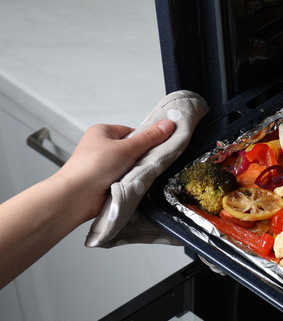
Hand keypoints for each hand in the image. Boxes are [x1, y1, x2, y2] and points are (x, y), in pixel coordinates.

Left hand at [0, 119, 175, 287]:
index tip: (158, 146)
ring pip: (130, 166)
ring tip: (138, 176)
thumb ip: (150, 137)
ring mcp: (103, 166)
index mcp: (103, 132)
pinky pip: (125, 179)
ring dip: (136, 172)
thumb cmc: (93, 166)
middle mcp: (101, 147)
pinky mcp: (105, 182)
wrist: (76, 196)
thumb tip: (168, 124)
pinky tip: (133, 185)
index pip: (133, 132)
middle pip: (133, 150)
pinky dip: (130, 183)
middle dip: (142, 158)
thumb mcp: (127, 147)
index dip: (146, 139)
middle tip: (150, 163)